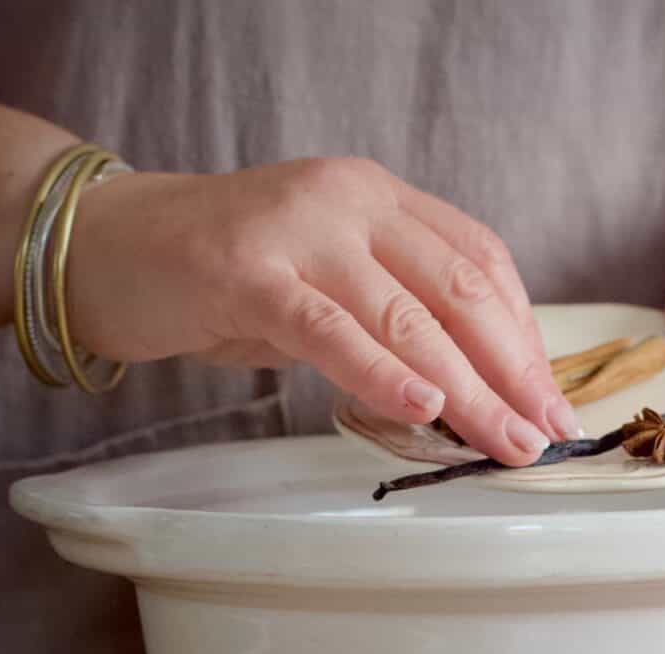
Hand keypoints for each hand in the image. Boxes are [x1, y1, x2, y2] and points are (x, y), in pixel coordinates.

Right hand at [70, 158, 580, 465]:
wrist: (115, 246)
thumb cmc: (234, 276)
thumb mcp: (333, 283)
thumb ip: (396, 317)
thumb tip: (475, 391)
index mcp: (383, 200)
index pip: (481, 264)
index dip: (525, 337)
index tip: (549, 399)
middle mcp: (352, 201)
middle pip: (460, 292)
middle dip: (512, 372)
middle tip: (544, 435)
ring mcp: (299, 230)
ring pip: (407, 317)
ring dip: (469, 389)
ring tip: (505, 441)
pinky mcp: (245, 272)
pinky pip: (328, 329)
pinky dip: (380, 372)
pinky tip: (424, 406)